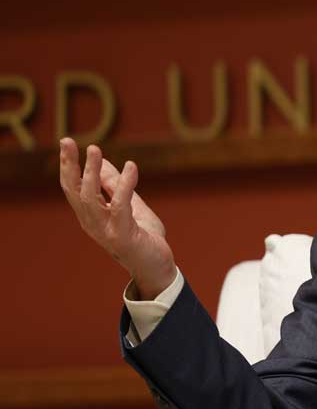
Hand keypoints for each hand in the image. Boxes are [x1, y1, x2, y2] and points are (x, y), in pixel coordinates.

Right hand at [59, 138, 176, 299]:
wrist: (158, 268)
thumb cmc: (144, 238)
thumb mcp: (129, 206)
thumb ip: (114, 186)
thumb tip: (101, 161)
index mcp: (91, 216)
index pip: (73, 188)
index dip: (68, 166)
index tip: (66, 142)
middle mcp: (92, 223)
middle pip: (74, 191)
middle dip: (70, 165)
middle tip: (67, 141)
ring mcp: (105, 230)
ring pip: (90, 197)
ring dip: (91, 172)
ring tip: (94, 150)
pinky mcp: (123, 235)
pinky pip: (121, 205)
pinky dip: (125, 184)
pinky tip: (131, 166)